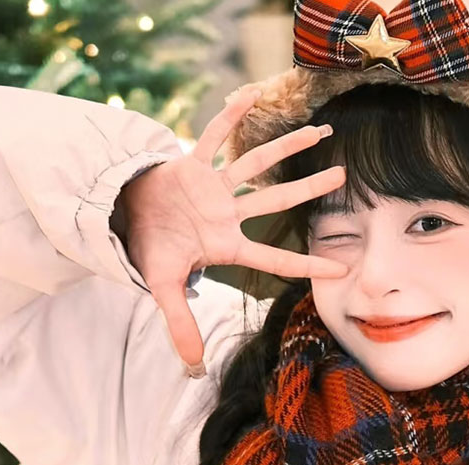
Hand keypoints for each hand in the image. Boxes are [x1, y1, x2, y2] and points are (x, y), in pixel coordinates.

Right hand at [116, 85, 348, 372]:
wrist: (123, 221)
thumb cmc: (149, 251)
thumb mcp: (163, 288)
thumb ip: (181, 323)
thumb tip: (193, 366)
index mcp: (226, 244)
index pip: (275, 256)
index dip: (307, 264)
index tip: (341, 267)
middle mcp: (228, 214)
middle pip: (276, 200)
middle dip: (310, 188)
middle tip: (345, 174)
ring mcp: (213, 187)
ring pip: (256, 164)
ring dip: (286, 146)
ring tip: (319, 130)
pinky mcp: (192, 164)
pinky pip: (213, 137)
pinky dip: (230, 119)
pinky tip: (250, 95)